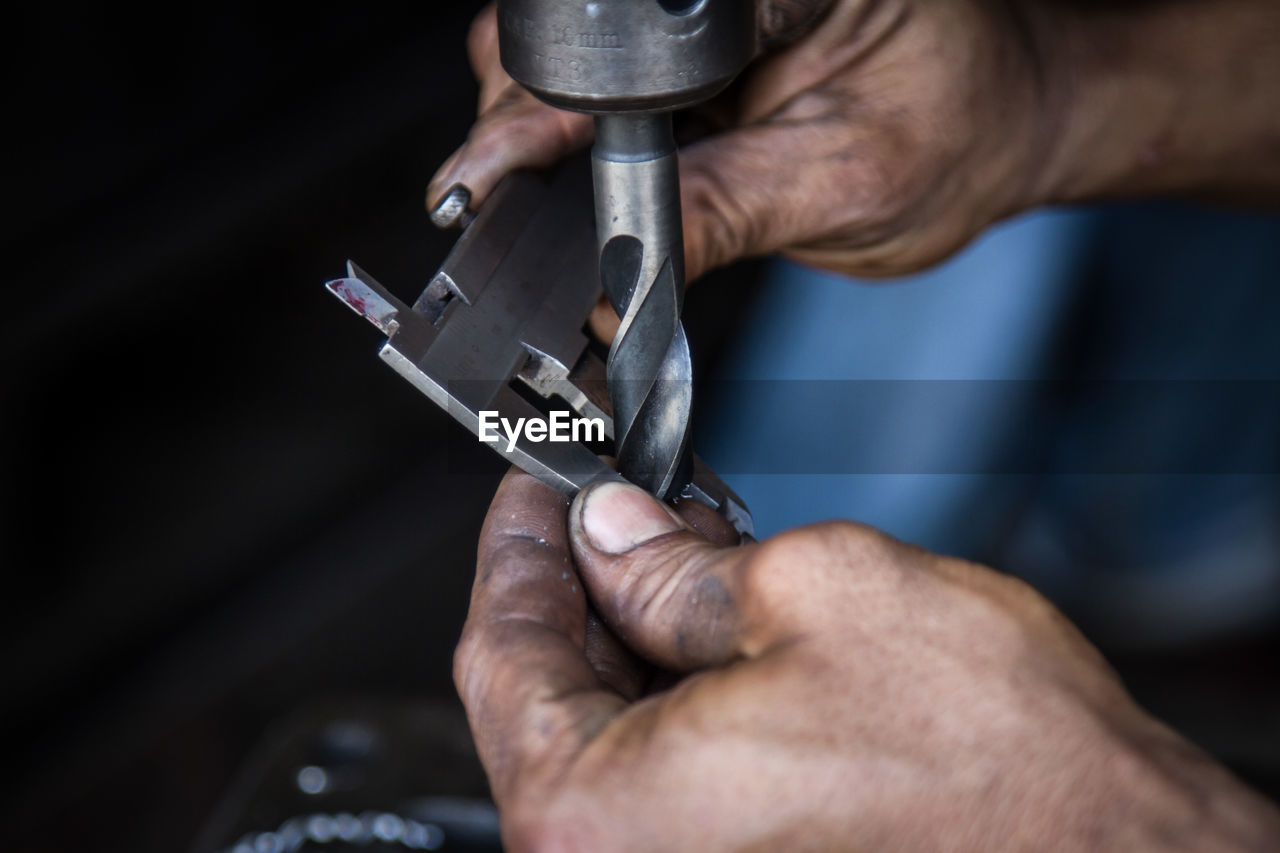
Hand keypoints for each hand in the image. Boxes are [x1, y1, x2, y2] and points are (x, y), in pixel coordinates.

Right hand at [429, 0, 1051, 280]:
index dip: (549, 111)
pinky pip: (589, 82)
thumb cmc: (956, 129)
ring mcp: (695, 5)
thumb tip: (615, 278)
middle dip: (530, 126)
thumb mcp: (843, 183)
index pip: (630, 40)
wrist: (993, 123)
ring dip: (545, 136)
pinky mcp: (680, 40)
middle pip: (567, 35)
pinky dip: (572, 142)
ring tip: (565, 203)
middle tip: (513, 206)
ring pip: (556, 53)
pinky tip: (591, 183)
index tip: (498, 179)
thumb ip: (723, 213)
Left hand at [455, 469, 1279, 850]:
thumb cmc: (997, 770)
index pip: (500, 653)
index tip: (536, 487)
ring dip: (635, 634)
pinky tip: (714, 631)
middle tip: (616, 502)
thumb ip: (676, 564)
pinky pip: (663, 776)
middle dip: (582, 582)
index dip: (515, 546)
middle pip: (549, 695)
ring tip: (682, 552)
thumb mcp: (815, 595)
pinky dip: (677, 694)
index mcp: (600, 815)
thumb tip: (613, 532)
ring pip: (607, 732)